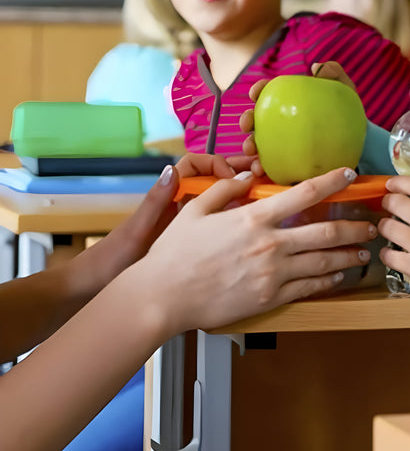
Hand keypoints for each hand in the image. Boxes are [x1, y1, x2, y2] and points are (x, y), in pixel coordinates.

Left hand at [66, 154, 256, 300]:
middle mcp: (179, 205)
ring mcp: (188, 224)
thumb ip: (156, 201)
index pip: (195, 164)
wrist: (99, 287)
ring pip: (221, 201)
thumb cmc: (114, 259)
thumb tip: (172, 170)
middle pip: (213, 179)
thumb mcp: (138, 230)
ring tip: (268, 199)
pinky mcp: (194, 242)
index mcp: (166, 196)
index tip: (231, 178)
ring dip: (243, 197)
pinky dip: (238, 221)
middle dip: (239, 174)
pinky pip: (220, 224)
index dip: (216, 163)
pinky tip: (254, 229)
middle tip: (265, 177)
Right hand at [135, 166, 378, 334]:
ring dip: (349, 255)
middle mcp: (269, 243)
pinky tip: (339, 275)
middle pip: (326, 230)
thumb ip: (225, 190)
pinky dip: (329, 280)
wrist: (162, 296)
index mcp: (253, 218)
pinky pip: (309, 287)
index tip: (351, 173)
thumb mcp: (196, 211)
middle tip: (372, 224)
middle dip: (355, 226)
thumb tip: (247, 176)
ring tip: (364, 252)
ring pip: (324, 261)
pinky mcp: (270, 297)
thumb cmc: (174, 253)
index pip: (304, 193)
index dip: (332, 181)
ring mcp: (272, 273)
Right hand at [239, 62, 355, 174]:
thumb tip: (317, 67)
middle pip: (257, 118)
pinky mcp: (286, 163)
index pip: (269, 92)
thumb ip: (334, 75)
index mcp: (289, 101)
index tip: (254, 94)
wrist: (358, 144)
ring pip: (258, 143)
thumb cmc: (347, 114)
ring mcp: (281, 143)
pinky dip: (262, 167)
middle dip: (247, 120)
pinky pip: (271, 166)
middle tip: (247, 125)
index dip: (259, 90)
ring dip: (249, 145)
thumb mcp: (344, 92)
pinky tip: (261, 171)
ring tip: (251, 150)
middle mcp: (280, 122)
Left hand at [378, 178, 409, 284]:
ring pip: (388, 228)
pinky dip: (386, 253)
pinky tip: (390, 252)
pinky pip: (389, 256)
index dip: (400, 182)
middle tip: (389, 203)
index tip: (393, 184)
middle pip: (397, 204)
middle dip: (389, 201)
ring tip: (388, 227)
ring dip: (385, 225)